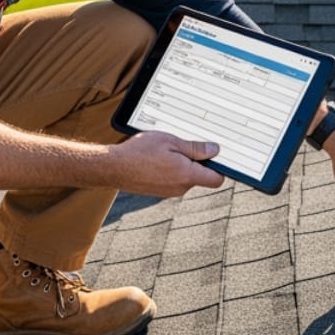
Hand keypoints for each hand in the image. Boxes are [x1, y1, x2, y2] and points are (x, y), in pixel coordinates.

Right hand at [109, 131, 225, 196]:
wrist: (113, 167)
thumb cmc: (140, 151)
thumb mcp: (170, 141)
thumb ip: (195, 148)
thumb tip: (215, 151)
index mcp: (186, 175)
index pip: (216, 179)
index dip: (220, 168)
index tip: (218, 156)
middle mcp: (180, 188)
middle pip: (201, 177)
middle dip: (197, 162)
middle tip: (184, 145)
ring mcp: (169, 192)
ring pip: (186, 178)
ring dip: (182, 165)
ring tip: (166, 151)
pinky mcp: (159, 192)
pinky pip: (173, 181)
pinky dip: (170, 171)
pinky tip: (157, 160)